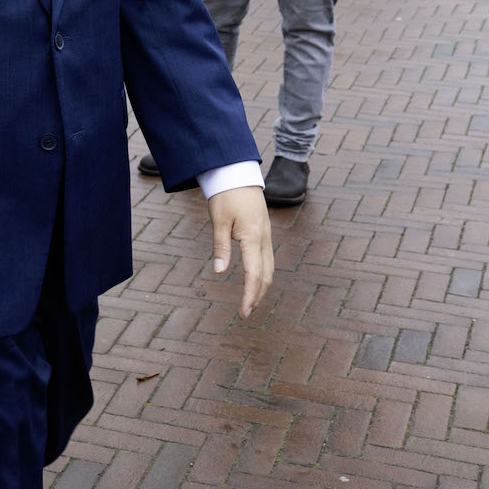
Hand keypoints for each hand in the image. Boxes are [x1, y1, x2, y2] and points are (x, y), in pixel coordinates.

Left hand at [207, 185, 272, 317]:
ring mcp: (266, 237)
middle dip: (257, 296)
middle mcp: (264, 240)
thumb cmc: (226, 196)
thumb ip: (220, 247)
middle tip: (246, 313)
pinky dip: (263, 275)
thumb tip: (220, 272)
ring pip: (269, 269)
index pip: (255, 274)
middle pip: (266, 276)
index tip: (244, 312)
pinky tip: (256, 282)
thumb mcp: (219, 221)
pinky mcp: (264, 234)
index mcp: (253, 238)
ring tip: (251, 303)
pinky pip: (267, 260)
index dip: (250, 295)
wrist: (238, 175)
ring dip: (262, 287)